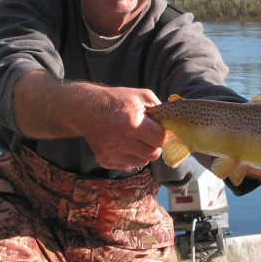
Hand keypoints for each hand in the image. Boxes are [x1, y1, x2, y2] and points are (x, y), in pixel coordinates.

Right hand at [13, 71, 166, 170]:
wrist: (86, 109)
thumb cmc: (117, 100)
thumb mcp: (140, 96)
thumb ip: (160, 109)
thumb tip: (174, 121)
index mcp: (132, 123)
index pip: (160, 139)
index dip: (161, 134)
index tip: (158, 129)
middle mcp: (122, 141)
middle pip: (153, 154)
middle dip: (153, 145)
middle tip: (147, 135)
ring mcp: (112, 153)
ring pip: (142, 162)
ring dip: (142, 152)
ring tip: (134, 138)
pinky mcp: (105, 160)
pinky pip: (128, 165)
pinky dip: (130, 157)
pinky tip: (123, 144)